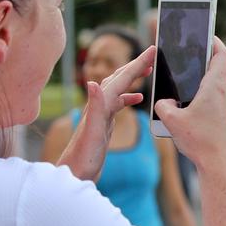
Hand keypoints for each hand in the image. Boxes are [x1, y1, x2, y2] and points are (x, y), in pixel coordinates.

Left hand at [62, 45, 155, 180]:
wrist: (72, 176)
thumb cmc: (82, 160)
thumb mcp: (91, 134)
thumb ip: (94, 108)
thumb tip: (93, 82)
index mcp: (100, 106)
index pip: (121, 78)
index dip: (138, 63)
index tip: (153, 49)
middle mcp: (99, 106)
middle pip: (119, 78)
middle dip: (136, 64)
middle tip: (153, 53)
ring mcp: (101, 114)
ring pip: (119, 88)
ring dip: (133, 77)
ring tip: (148, 70)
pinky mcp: (103, 124)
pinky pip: (118, 103)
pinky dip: (128, 96)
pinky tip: (137, 99)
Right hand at [155, 38, 225, 168]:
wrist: (218, 164)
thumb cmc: (199, 140)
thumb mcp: (171, 120)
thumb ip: (162, 105)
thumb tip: (164, 102)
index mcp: (215, 86)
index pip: (222, 54)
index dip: (215, 41)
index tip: (206, 34)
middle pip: (219, 67)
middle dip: (205, 58)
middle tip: (192, 52)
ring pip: (217, 84)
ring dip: (204, 78)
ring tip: (187, 77)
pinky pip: (217, 98)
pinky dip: (206, 94)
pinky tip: (191, 102)